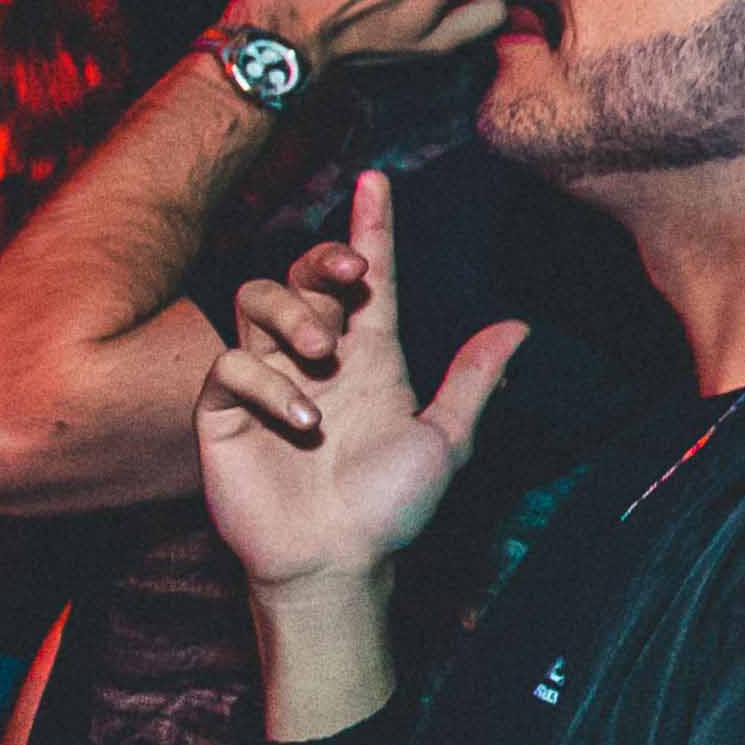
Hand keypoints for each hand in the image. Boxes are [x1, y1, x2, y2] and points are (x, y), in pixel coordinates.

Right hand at [197, 170, 524, 592]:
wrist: (337, 564)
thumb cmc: (389, 508)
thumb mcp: (444, 440)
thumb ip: (473, 381)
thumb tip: (520, 325)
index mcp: (369, 357)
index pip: (367, 279)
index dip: (372, 227)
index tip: (377, 180)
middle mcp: (315, 357)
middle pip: (304, 273)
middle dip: (325, 258)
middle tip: (353, 272)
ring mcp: (266, 379)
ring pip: (256, 300)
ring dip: (292, 313)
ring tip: (323, 354)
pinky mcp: (223, 410)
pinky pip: (229, 365)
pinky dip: (266, 382)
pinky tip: (303, 422)